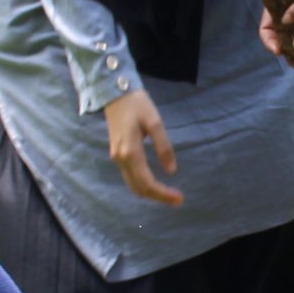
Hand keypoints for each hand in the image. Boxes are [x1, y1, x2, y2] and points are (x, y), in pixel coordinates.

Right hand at [103, 89, 180, 205]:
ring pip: (133, 185)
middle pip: (138, 189)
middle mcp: (121, 159)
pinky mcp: (117, 154)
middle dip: (158, 197)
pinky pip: (130, 177)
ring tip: (169, 194)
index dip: (163, 194)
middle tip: (178, 200)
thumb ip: (164, 147)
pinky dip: (143, 184)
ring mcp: (116, 157)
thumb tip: (171, 171)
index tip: (179, 198)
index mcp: (130, 152)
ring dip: (150, 192)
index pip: (147, 182)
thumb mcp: (155, 122)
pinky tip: (156, 183)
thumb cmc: (137, 104)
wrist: (114, 92)